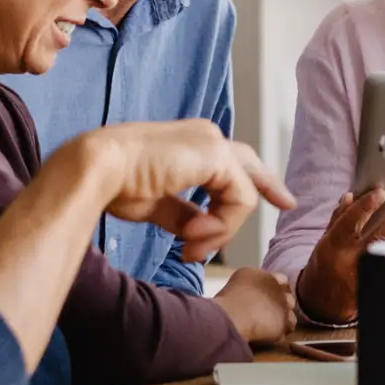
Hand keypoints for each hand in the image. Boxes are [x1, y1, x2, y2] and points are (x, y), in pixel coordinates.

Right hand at [93, 121, 296, 263]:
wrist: (97, 169)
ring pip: (242, 195)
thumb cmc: (115, 184)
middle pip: (248, 165)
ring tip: (190, 246)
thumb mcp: (156, 203)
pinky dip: (221, 225)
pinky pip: (239, 201)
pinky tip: (192, 236)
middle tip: (288, 204)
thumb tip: (197, 231)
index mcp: (188, 145)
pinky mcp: (216, 155)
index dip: (255, 181)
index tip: (277, 198)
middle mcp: (205, 137)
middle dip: (269, 187)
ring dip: (221, 229)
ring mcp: (212, 143)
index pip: (230, 161)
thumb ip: (183, 214)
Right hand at [214, 267, 296, 340]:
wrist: (233, 314)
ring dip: (282, 320)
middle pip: (288, 297)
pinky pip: (287, 329)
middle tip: (268, 314)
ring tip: (268, 327)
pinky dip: (280, 333)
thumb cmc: (228, 299)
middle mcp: (279, 289)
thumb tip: (252, 290)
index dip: (277, 289)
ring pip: (290, 314)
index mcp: (267, 277)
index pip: (282, 280)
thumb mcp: (239, 282)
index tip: (269, 298)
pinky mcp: (285, 323)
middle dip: (281, 305)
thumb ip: (252, 285)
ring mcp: (284, 306)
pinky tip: (269, 336)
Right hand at [296, 187, 384, 323]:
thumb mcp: (326, 241)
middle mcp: (350, 262)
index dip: (364, 207)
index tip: (381, 193)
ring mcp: (365, 278)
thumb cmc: (326, 266)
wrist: (324, 303)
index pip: (349, 223)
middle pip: (377, 240)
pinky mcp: (376, 289)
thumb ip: (338, 219)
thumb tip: (350, 196)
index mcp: (334, 247)